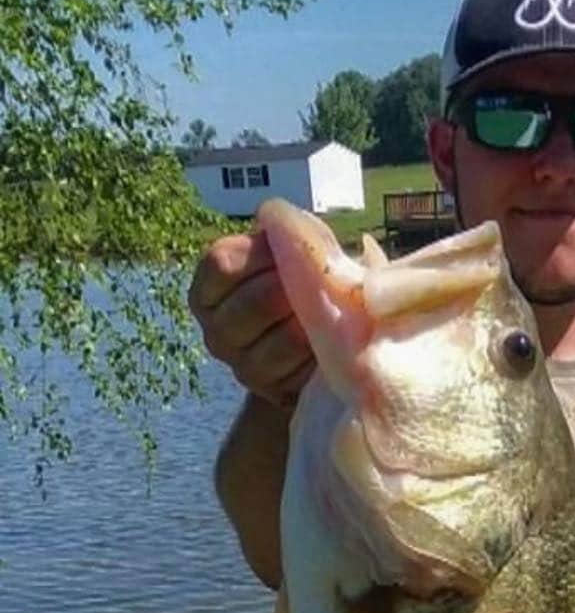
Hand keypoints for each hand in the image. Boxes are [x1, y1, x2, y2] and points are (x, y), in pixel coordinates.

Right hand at [188, 230, 313, 408]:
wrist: (308, 349)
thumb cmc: (296, 288)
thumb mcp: (286, 257)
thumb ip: (286, 238)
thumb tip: (283, 221)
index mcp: (207, 289)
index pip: (222, 264)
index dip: (264, 252)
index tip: (290, 249)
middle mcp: (214, 330)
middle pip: (254, 303)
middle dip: (295, 289)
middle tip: (320, 283)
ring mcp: (240, 365)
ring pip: (283, 340)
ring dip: (313, 323)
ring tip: (329, 311)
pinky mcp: (270, 391)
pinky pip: (301, 370)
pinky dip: (322, 354)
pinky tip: (330, 342)